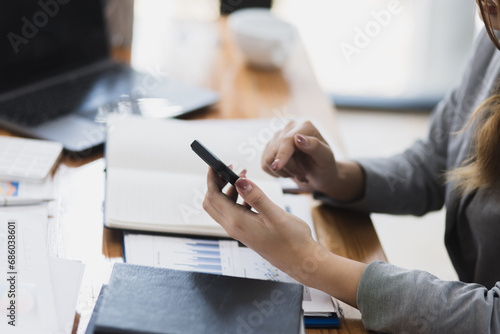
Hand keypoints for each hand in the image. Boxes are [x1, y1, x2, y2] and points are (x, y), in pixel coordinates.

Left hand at [203, 167, 318, 278]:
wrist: (301, 261)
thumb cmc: (292, 241)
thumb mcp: (276, 215)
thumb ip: (257, 197)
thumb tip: (239, 180)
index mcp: (238, 222)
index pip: (214, 197)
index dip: (212, 179)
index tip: (215, 164)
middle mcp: (234, 228)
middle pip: (212, 202)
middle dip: (216, 183)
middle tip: (229, 169)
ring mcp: (240, 231)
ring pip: (223, 207)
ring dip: (228, 190)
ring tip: (244, 176)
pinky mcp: (247, 232)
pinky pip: (234, 212)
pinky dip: (237, 199)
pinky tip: (251, 193)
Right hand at [262, 120, 364, 201]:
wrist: (318, 172)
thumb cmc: (325, 165)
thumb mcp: (326, 158)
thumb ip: (315, 146)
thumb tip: (298, 138)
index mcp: (305, 126)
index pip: (287, 140)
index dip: (282, 154)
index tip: (277, 167)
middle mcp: (289, 127)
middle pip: (277, 150)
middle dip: (290, 168)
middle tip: (303, 176)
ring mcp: (277, 137)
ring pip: (269, 159)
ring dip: (283, 172)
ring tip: (297, 173)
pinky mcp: (269, 148)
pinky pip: (265, 164)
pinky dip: (276, 173)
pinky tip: (288, 171)